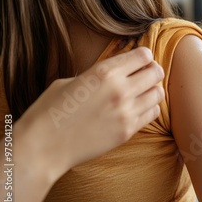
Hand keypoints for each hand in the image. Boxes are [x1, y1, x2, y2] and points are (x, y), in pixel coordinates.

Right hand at [16, 47, 164, 176]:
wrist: (42, 147)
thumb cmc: (50, 111)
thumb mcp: (71, 81)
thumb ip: (99, 76)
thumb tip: (117, 73)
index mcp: (104, 72)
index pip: (143, 55)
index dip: (143, 56)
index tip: (138, 60)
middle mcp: (119, 90)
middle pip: (156, 72)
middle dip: (152, 71)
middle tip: (144, 75)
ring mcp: (125, 112)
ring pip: (158, 93)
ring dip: (152, 90)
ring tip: (141, 93)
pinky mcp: (127, 131)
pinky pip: (152, 113)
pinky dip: (149, 108)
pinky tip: (137, 108)